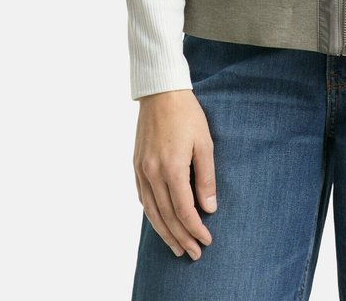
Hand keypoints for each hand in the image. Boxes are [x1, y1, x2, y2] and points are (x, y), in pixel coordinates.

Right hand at [133, 89, 216, 259]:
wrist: (160, 92)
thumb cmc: (187, 114)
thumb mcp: (205, 143)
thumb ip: (206, 177)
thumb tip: (209, 208)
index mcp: (172, 168)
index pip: (184, 210)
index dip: (196, 229)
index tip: (207, 240)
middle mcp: (152, 173)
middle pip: (167, 216)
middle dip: (181, 238)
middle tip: (194, 253)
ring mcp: (141, 170)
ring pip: (152, 212)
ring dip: (165, 232)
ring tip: (177, 247)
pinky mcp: (136, 166)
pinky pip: (143, 198)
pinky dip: (152, 215)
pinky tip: (160, 222)